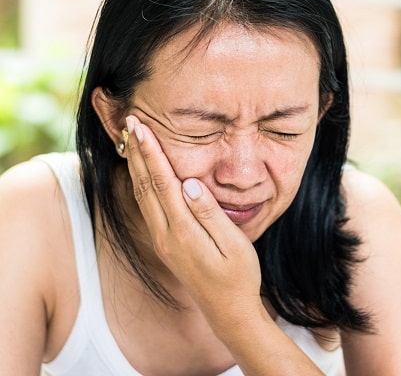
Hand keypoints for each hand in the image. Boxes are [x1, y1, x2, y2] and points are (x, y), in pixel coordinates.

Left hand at [124, 115, 262, 327]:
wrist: (228, 310)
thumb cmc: (238, 276)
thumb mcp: (233, 244)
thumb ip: (210, 213)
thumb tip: (190, 183)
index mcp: (183, 231)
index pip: (163, 183)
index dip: (151, 153)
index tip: (141, 128)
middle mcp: (166, 235)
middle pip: (145, 186)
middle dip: (137, 152)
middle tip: (129, 123)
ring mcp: (163, 241)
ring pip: (142, 196)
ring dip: (136, 166)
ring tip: (131, 142)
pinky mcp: (165, 244)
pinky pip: (147, 208)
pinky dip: (141, 184)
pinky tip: (142, 174)